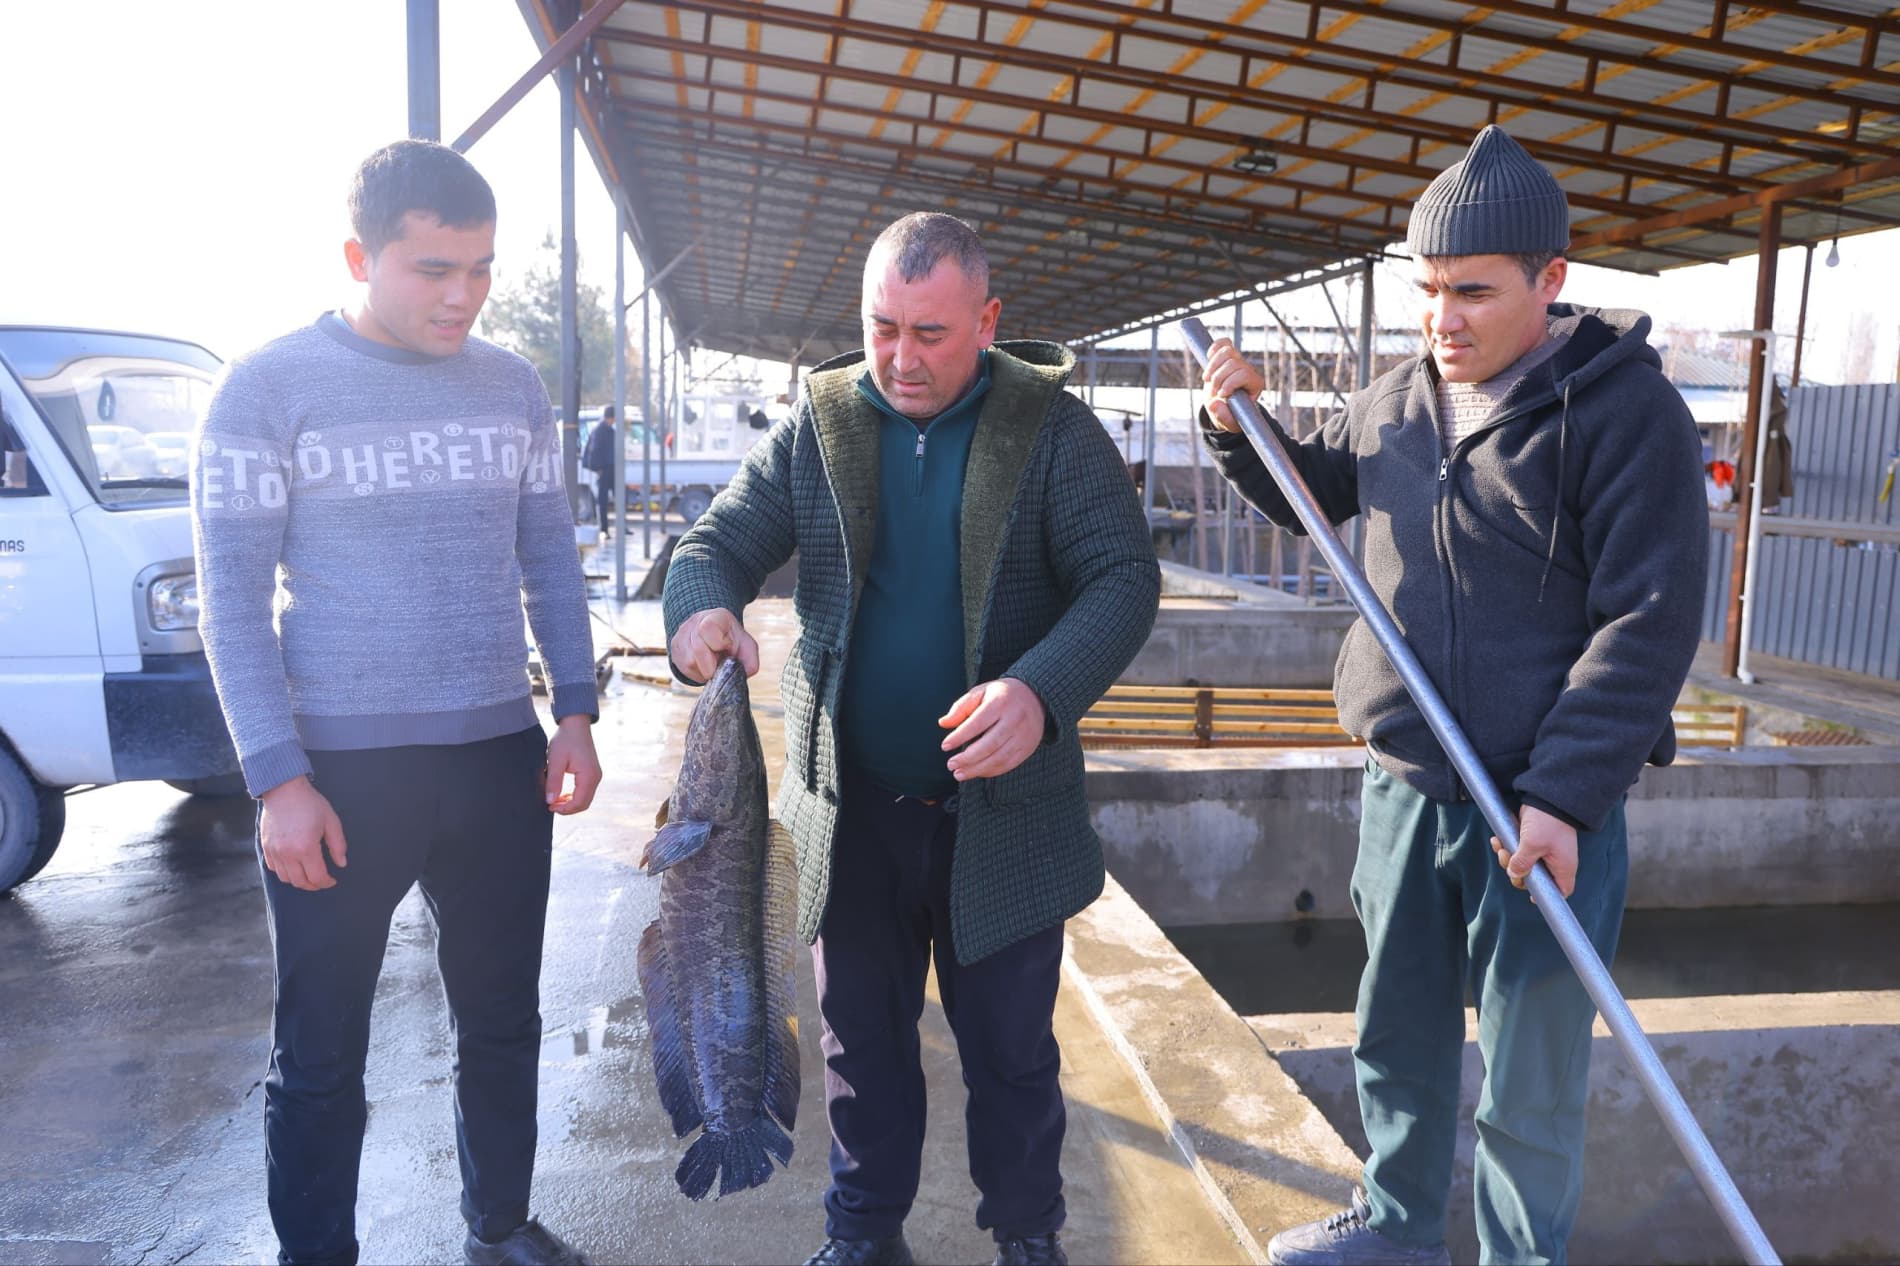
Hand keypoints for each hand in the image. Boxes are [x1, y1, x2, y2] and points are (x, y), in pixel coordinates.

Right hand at [259, 775, 347, 891]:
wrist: (283, 790)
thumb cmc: (310, 804)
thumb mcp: (331, 821)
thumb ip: (338, 845)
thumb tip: (342, 864)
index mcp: (306, 848)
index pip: (317, 877)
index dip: (327, 882)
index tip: (332, 880)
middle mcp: (288, 854)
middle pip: (300, 882)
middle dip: (314, 885)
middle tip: (322, 880)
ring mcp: (274, 851)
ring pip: (286, 878)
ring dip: (299, 880)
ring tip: (309, 874)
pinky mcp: (265, 847)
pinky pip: (274, 868)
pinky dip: (285, 872)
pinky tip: (294, 865)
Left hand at [545, 715, 602, 813]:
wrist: (576, 724)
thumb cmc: (565, 740)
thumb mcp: (555, 760)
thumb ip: (553, 782)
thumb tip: (549, 801)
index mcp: (589, 776)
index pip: (579, 802)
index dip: (564, 809)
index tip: (549, 807)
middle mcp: (596, 777)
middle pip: (584, 804)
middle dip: (567, 808)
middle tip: (550, 806)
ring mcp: (596, 775)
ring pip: (586, 799)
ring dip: (571, 803)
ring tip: (554, 800)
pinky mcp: (593, 772)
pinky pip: (586, 791)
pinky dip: (575, 796)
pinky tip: (562, 794)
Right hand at [671, 607, 759, 682]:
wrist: (715, 638)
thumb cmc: (732, 642)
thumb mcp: (747, 647)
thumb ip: (749, 660)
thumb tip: (738, 672)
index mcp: (714, 617)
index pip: (707, 628)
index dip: (718, 643)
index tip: (726, 647)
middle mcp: (694, 623)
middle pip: (697, 649)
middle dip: (712, 663)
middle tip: (719, 660)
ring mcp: (681, 636)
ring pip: (689, 662)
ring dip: (704, 669)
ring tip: (712, 661)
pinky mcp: (674, 649)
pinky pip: (683, 669)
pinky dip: (697, 672)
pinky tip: (703, 665)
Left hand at [939, 678, 1046, 781]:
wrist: (1035, 697)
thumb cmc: (1001, 695)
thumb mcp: (980, 692)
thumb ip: (961, 707)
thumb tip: (943, 723)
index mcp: (1001, 702)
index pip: (978, 723)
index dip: (960, 736)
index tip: (945, 746)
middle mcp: (1015, 719)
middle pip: (989, 744)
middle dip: (968, 758)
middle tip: (951, 765)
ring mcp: (1023, 735)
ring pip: (999, 758)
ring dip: (977, 769)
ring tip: (959, 774)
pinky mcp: (1028, 747)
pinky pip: (1008, 764)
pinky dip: (991, 771)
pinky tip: (977, 772)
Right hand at [1200, 338, 1266, 432]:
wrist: (1223, 406)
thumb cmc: (1230, 415)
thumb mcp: (1228, 422)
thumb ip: (1224, 416)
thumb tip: (1214, 404)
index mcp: (1255, 384)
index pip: (1244, 374)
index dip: (1229, 383)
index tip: (1221, 395)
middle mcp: (1248, 370)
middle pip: (1233, 363)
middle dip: (1218, 378)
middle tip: (1213, 392)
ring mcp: (1238, 360)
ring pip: (1227, 351)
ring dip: (1212, 366)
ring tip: (1208, 380)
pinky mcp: (1228, 355)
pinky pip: (1223, 343)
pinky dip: (1213, 349)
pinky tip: (1208, 359)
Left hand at [1492, 804, 1578, 899]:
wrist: (1547, 796)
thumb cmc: (1547, 821)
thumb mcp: (1533, 844)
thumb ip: (1523, 863)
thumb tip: (1514, 875)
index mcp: (1562, 867)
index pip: (1559, 891)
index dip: (1546, 896)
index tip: (1530, 895)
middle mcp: (1555, 862)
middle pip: (1534, 879)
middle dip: (1516, 871)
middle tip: (1507, 857)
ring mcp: (1544, 852)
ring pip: (1523, 865)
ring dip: (1508, 857)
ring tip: (1500, 846)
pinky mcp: (1533, 842)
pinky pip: (1519, 851)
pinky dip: (1508, 847)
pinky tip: (1497, 840)